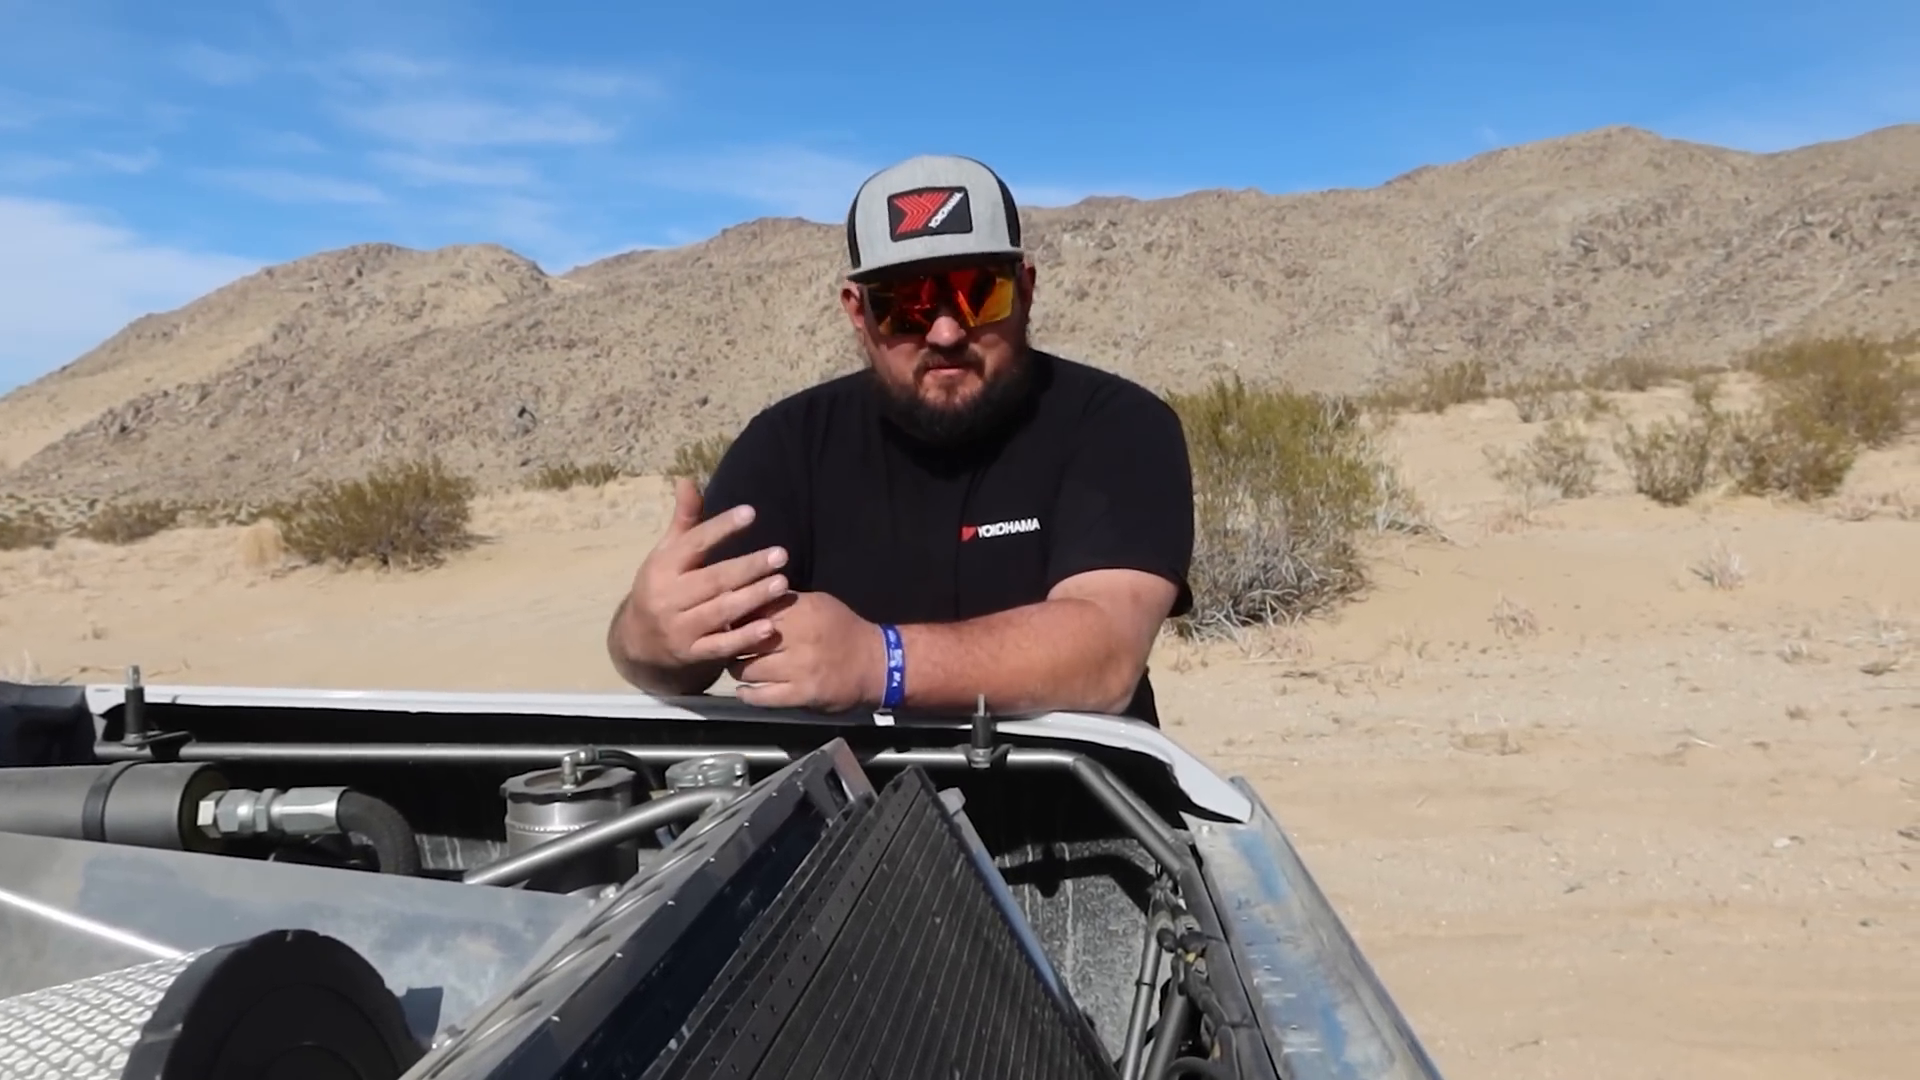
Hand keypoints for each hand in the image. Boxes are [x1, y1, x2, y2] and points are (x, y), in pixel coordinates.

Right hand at [612, 477, 790, 676]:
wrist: (637, 641)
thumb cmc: (662, 587)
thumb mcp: (668, 553)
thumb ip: (685, 520)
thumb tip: (686, 480)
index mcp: (662, 566)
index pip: (695, 543)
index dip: (722, 527)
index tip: (750, 513)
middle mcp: (668, 596)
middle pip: (713, 579)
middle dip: (748, 566)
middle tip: (781, 554)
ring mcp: (680, 627)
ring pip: (720, 611)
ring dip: (753, 598)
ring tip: (782, 584)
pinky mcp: (692, 653)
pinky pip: (721, 645)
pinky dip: (744, 638)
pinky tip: (769, 627)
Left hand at [727, 591, 882, 711]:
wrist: (877, 664)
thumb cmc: (844, 630)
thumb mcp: (818, 604)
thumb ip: (785, 603)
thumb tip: (747, 600)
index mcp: (802, 609)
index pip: (754, 609)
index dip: (735, 616)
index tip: (726, 620)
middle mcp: (799, 636)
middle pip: (745, 638)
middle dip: (732, 643)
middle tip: (727, 646)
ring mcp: (800, 667)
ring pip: (749, 668)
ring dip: (738, 669)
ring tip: (738, 667)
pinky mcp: (803, 694)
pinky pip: (763, 696)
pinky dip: (749, 694)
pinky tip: (745, 691)